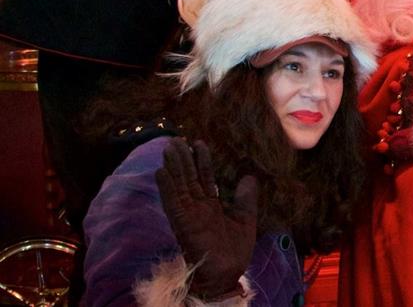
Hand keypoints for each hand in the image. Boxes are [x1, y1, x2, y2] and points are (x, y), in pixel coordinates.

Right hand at [155, 138, 257, 299]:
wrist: (227, 274)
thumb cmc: (234, 251)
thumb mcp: (246, 219)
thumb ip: (245, 198)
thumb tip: (249, 177)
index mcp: (211, 206)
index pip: (204, 178)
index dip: (201, 161)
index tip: (198, 143)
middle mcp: (197, 208)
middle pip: (188, 178)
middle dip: (183, 159)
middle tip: (177, 139)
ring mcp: (189, 214)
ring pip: (179, 185)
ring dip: (173, 167)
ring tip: (169, 148)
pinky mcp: (182, 223)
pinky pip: (173, 202)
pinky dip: (167, 187)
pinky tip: (161, 172)